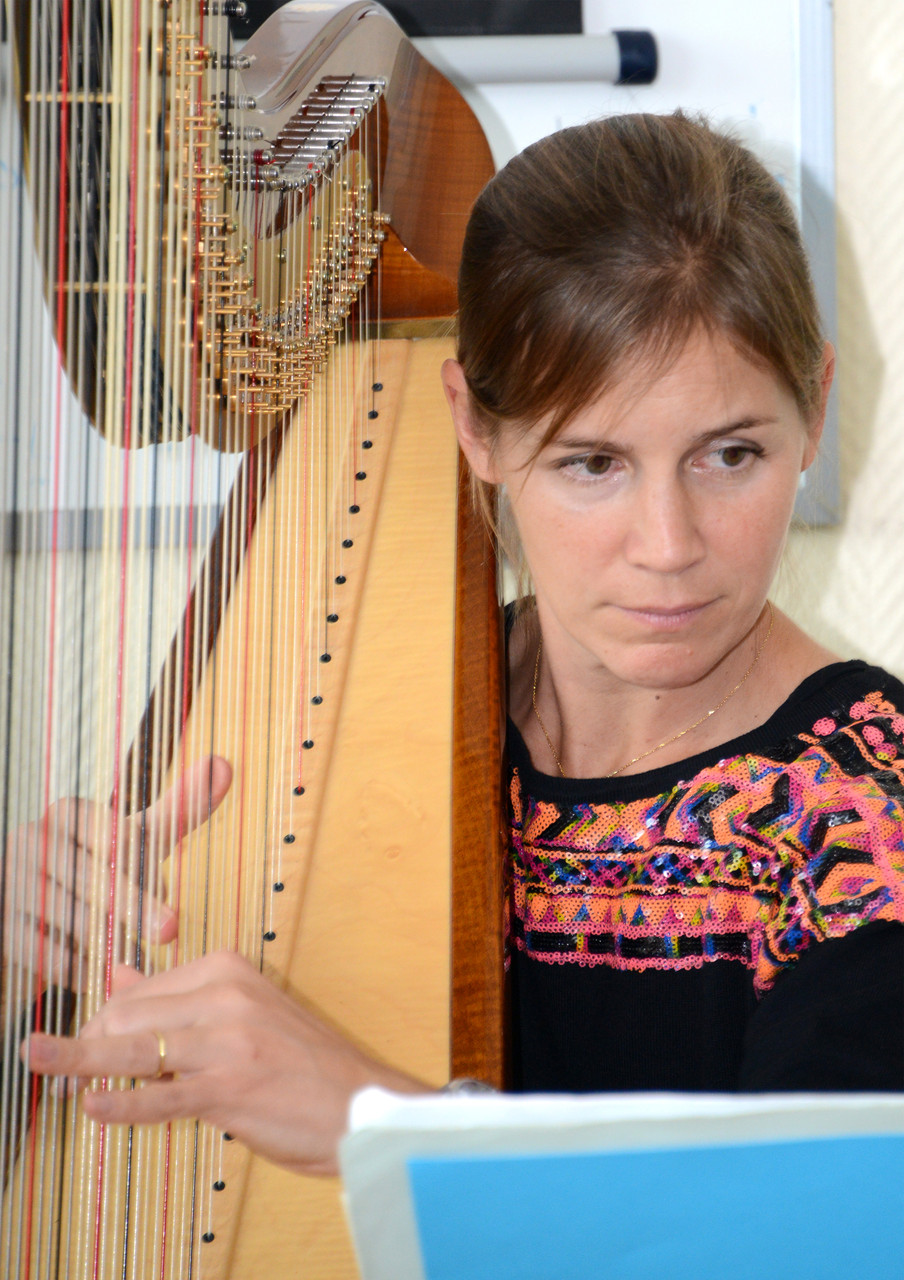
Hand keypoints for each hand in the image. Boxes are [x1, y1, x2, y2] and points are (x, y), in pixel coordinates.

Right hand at [4, 756, 231, 986]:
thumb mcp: (136, 838)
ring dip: (103, 940)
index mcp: (68, 815)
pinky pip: (39, 948)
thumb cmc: (98, 866)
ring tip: (134, 961)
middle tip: (169, 931)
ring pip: (64, 913)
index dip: (141, 865)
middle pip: (90, 874)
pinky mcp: (2, 921)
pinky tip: (98, 978)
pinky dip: (73, 966)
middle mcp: (34, 841)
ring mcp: (12, 880)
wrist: (33, 904)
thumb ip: (179, 808)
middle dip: (133, 904)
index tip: (170, 894)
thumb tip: (223, 763)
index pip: (107, 833)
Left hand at [25, 951, 427, 1175]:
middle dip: (86, 1043)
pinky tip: (92, 1104)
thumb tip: (116, 972)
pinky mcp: (231, 1089)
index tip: (79, 1043)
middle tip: (56, 1067)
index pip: (140, 990)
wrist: (360, 1104)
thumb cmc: (301, 1063)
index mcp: (227, 970)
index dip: (100, 1020)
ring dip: (79, 1062)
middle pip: (129, 1016)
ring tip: (38, 1062)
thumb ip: (176, 995)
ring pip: (136, 1052)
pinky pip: (162, 1097)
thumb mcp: (242, 1012)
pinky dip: (122, 1103)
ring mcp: (228, 1042)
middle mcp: (225, 997)